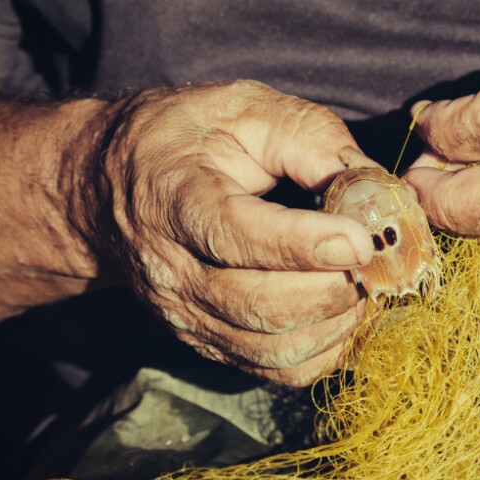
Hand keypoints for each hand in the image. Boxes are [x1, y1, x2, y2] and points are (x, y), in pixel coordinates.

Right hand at [93, 81, 375, 384]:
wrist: (107, 188)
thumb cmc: (183, 138)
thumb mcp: (242, 107)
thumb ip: (308, 137)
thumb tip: (372, 185)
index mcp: (175, 200)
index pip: (236, 237)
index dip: (305, 244)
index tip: (361, 238)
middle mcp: (173, 271)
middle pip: (259, 307)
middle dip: (332, 289)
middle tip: (373, 260)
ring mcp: (186, 316)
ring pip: (271, 349)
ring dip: (335, 324)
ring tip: (363, 284)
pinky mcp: (206, 342)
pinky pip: (274, 371)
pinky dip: (323, 352)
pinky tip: (344, 314)